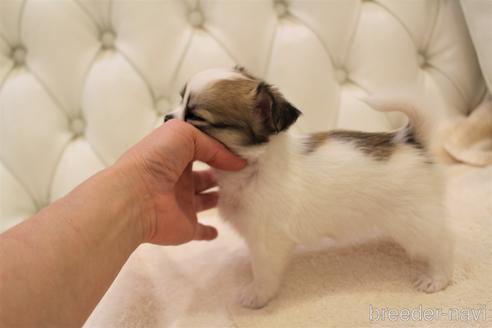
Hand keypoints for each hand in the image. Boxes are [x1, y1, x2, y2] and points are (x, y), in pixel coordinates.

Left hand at [113, 119, 244, 244]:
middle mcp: (178, 179)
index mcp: (175, 156)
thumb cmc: (156, 160)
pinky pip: (200, 231)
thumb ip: (213, 145)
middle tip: (246, 172)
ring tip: (242, 192)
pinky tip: (219, 229)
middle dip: (221, 174)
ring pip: (204, 201)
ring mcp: (181, 204)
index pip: (199, 150)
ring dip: (218, 197)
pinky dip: (209, 232)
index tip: (241, 151)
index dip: (218, 149)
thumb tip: (238, 162)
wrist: (135, 197)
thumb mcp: (184, 134)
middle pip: (204, 176)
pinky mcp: (185, 227)